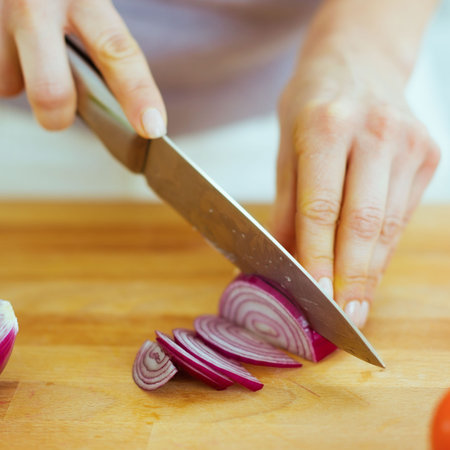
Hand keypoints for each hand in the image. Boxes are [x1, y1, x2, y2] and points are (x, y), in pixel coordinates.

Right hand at [0, 0, 165, 137]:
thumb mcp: (88, 1)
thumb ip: (102, 42)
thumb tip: (125, 107)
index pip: (117, 51)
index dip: (138, 94)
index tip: (153, 127)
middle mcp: (36, 3)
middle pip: (52, 92)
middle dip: (58, 116)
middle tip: (63, 111)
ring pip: (10, 86)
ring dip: (23, 85)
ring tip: (29, 57)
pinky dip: (6, 70)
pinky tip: (12, 49)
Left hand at [271, 42, 439, 327]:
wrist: (360, 60)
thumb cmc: (312, 104)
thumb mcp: (286, 146)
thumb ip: (287, 207)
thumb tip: (280, 260)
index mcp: (329, 126)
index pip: (322, 209)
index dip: (318, 258)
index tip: (315, 298)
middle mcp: (376, 133)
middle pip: (364, 224)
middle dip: (353, 278)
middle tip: (344, 318)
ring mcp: (409, 144)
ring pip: (389, 226)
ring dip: (371, 271)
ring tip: (357, 304)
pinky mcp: (428, 154)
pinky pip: (403, 215)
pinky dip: (384, 249)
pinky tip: (371, 270)